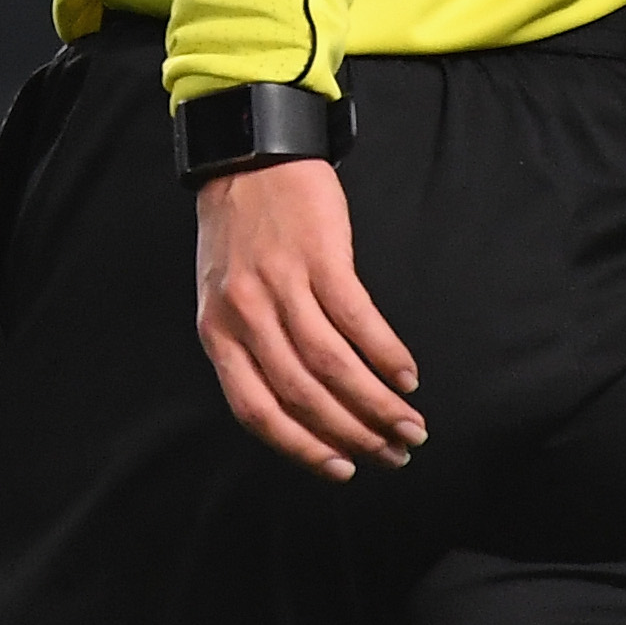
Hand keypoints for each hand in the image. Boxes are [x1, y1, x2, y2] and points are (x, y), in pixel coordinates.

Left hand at [190, 156, 421, 478]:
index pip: (256, 411)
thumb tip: (302, 413)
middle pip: (302, 394)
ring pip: (333, 364)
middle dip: (354, 433)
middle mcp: (244, 314)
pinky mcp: (319, 255)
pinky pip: (356, 319)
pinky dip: (386, 352)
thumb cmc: (238, 232)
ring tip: (410, 424)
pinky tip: (407, 374)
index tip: (342, 469)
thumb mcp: (222, 296)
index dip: (302, 448)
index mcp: (216, 332)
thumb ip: (249, 348)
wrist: (249, 155)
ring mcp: (281, 284)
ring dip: (378, 403)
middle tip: (394, 453)